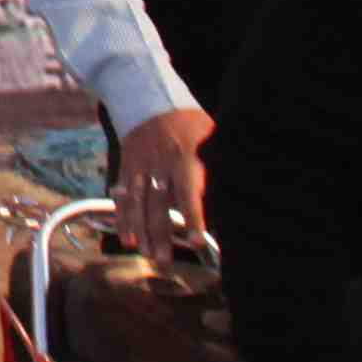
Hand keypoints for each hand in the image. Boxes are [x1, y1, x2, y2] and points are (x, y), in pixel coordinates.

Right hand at [113, 106, 213, 264]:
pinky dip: (123, 217)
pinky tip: (126, 236)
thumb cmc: (189, 122)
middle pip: (159, 205)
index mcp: (185, 158)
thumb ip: (218, 162)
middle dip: (160, 235)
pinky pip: (124, 196)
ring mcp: (140, 167)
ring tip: (145, 254)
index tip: (196, 241)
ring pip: (138, 204)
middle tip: (163, 262)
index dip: (192, 218)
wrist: (149, 99)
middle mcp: (160, 165)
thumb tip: (237, 190)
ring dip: (140, 231)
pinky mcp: (127, 168)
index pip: (189, 192)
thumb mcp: (210, 135)